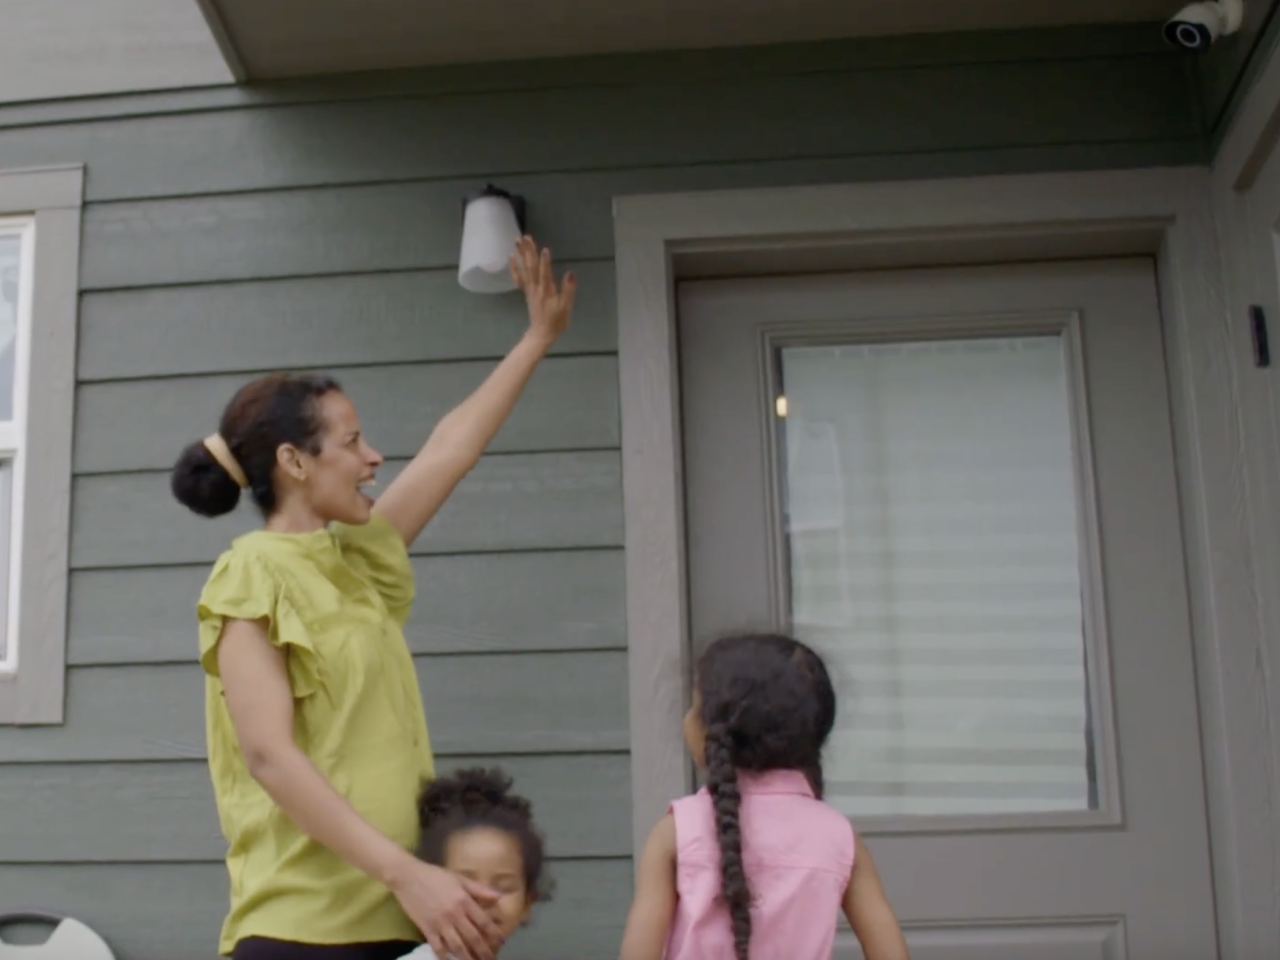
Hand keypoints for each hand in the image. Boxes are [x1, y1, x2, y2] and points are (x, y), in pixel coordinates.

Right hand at [389, 859, 504, 959]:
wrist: (408, 877)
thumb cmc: (435, 876)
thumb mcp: (460, 878)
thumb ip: (479, 889)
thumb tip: (499, 896)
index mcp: (464, 900)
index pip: (483, 921)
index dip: (493, 933)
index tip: (501, 941)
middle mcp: (454, 914)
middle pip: (472, 937)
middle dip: (483, 951)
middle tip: (490, 959)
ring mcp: (440, 923)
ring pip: (457, 946)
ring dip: (467, 958)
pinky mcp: (426, 929)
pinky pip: (438, 947)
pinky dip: (445, 957)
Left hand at [509, 235, 575, 347]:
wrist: (542, 333)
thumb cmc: (557, 321)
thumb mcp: (566, 307)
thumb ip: (568, 290)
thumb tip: (570, 273)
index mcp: (547, 291)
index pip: (545, 273)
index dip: (545, 261)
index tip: (545, 248)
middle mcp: (536, 287)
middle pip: (531, 266)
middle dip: (529, 251)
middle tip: (525, 236)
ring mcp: (530, 288)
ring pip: (524, 268)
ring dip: (521, 254)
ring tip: (517, 240)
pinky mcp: (527, 291)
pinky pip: (518, 277)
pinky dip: (514, 267)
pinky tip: (511, 256)